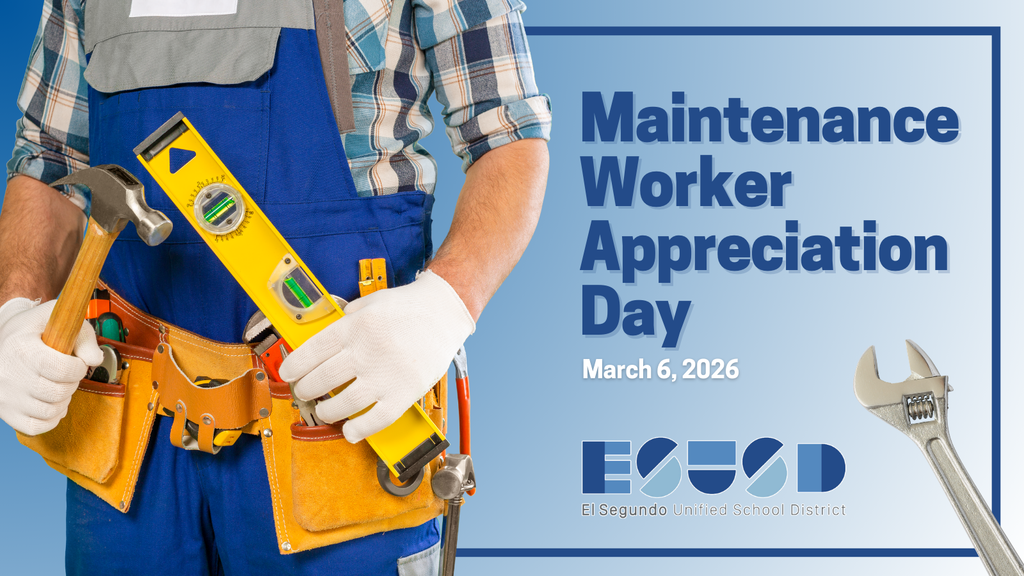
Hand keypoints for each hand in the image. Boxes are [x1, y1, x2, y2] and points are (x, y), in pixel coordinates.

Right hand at [0, 298, 103, 435]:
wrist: (3, 340)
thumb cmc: (34, 330)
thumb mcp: (57, 320)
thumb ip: (83, 337)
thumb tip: (94, 360)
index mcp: (22, 349)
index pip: (63, 370)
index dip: (78, 367)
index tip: (76, 362)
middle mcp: (9, 375)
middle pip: (59, 392)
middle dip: (72, 383)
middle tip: (66, 373)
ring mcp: (5, 396)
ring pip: (50, 411)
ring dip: (63, 400)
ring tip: (57, 385)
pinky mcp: (5, 412)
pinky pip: (37, 426)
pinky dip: (51, 417)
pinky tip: (50, 401)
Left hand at [279, 270, 474, 442]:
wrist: (445, 313)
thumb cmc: (409, 307)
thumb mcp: (369, 303)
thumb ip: (345, 320)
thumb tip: (324, 340)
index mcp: (355, 327)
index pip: (312, 351)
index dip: (294, 366)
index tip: (288, 374)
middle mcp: (366, 352)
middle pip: (321, 379)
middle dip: (305, 389)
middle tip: (304, 391)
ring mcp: (385, 376)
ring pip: (342, 404)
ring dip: (327, 411)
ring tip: (325, 409)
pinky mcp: (404, 393)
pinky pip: (376, 420)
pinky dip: (359, 430)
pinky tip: (350, 430)